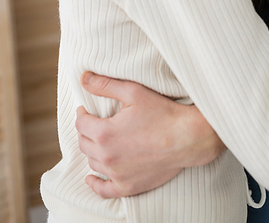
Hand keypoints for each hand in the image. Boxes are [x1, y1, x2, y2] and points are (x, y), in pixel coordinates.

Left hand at [76, 72, 225, 198]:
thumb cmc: (162, 113)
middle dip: (85, 131)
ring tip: (98, 141)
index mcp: (105, 133)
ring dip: (92, 151)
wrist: (187, 138)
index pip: (81, 124)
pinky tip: (91, 178)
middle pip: (84, 143)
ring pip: (92, 163)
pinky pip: (103, 190)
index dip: (81, 114)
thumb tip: (83, 78)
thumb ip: (105, 85)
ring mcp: (117, 174)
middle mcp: (107, 156)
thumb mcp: (133, 92)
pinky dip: (95, 184)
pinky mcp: (128, 186)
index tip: (85, 109)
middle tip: (92, 123)